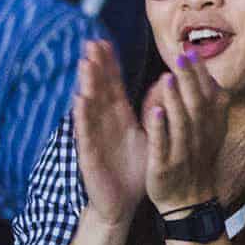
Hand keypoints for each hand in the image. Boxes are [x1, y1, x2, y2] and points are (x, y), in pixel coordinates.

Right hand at [72, 40, 145, 225]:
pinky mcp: (89, 155)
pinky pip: (85, 133)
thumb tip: (164, 81)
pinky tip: (80, 100)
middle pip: (98, 90)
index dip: (108, 65)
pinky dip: (82, 117)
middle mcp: (104, 124)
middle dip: (95, 67)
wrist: (123, 203)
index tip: (103, 41)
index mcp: (118, 117)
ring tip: (86, 64)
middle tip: (91, 43)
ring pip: (89, 107)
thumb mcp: (149, 134)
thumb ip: (152, 108)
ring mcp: (94, 137)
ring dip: (87, 85)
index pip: (112, 85)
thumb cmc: (134, 167)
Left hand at [144, 49, 228, 213]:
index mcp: (210, 126)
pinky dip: (160, 130)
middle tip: (182, 55)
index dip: (201, 74)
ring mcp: (184, 151)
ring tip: (169, 78)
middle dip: (190, 79)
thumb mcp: (209, 131)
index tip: (192, 51)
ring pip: (182, 123)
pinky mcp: (166, 167)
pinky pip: (164, 146)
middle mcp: (201, 136)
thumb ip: (208, 105)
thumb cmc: (195, 160)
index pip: (208, 94)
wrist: (189, 201)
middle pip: (197, 104)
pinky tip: (154, 113)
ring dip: (176, 100)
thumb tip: (207, 75)